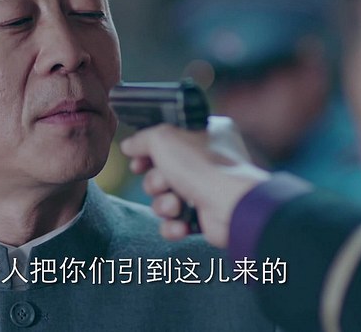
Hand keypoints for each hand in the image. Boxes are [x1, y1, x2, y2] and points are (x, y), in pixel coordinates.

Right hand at [120, 116, 269, 247]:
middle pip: (161, 172)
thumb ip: (143, 139)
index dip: (148, 153)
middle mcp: (207, 161)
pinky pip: (175, 222)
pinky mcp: (205, 217)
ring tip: (177, 205)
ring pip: (165, 199)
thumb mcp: (164, 138)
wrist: (231, 207)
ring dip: (164, 204)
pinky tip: (182, 224)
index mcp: (205, 135)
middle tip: (164, 183)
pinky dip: (174, 225)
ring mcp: (207, 190)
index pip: (168, 141)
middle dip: (155, 182)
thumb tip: (129, 145)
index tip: (137, 162)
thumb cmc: (204, 166)